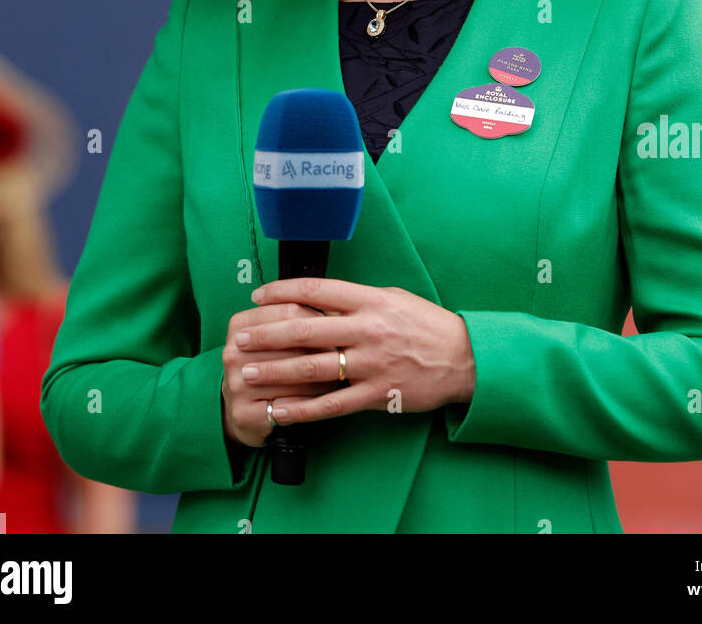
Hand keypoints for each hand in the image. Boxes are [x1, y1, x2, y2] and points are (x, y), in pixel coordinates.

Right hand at [221, 300, 342, 448]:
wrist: (243, 409)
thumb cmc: (268, 365)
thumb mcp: (274, 337)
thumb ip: (297, 317)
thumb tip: (338, 308)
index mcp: (240, 325)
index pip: (289, 309)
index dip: (319, 315)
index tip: (340, 322)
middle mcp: (232, 352)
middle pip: (292, 341)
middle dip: (324, 345)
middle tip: (347, 349)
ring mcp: (236, 384)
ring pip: (294, 374)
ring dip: (323, 375)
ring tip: (342, 373)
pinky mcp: (244, 413)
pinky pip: (290, 404)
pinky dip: (312, 401)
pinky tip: (326, 397)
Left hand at [233, 276, 475, 429]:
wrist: (462, 357)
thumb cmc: (424, 324)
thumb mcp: (391, 298)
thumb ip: (356, 299)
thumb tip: (317, 297)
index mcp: (370, 300)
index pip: (317, 290)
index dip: (282, 292)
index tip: (258, 296)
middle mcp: (367, 329)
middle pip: (306, 329)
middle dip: (267, 334)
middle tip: (240, 338)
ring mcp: (372, 364)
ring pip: (313, 367)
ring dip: (276, 371)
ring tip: (248, 372)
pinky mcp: (377, 394)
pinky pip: (333, 404)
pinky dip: (303, 409)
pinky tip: (280, 410)